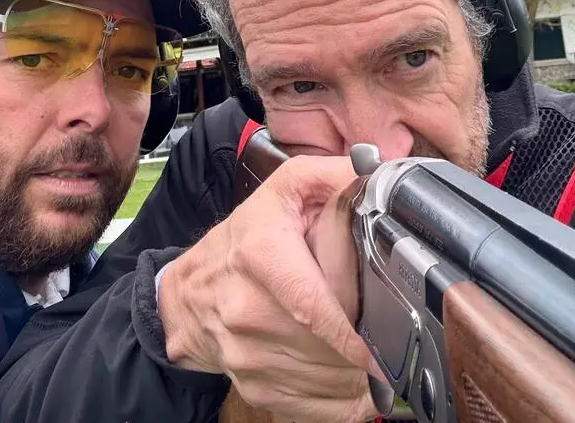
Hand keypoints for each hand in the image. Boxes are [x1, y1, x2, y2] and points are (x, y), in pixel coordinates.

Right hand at [157, 155, 378, 422]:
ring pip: (328, 381)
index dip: (353, 328)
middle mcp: (249, 311)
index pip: (313, 304)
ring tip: (364, 346)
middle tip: (385, 327)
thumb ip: (335, 175)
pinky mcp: (256, 388)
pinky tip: (347, 373)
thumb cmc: (245, 238)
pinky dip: (342, 398)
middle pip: (328, 345)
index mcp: (261, 256)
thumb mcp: (285, 188)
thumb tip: (383, 175)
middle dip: (364, 342)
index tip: (386, 339)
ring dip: (357, 371)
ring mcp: (249, 357)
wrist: (188, 294)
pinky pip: (318, 408)